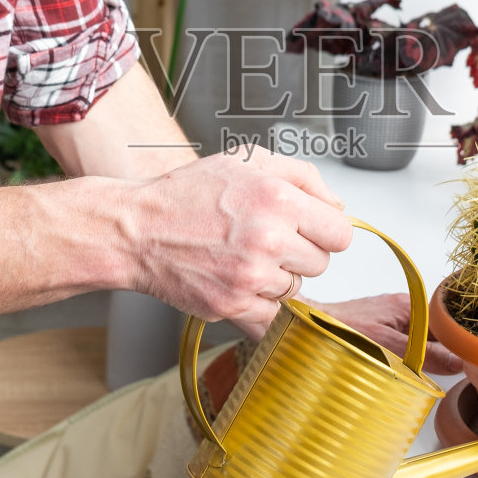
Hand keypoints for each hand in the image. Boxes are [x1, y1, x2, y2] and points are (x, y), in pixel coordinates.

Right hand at [122, 146, 351, 329]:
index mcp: (278, 199)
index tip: (307, 231)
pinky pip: (271, 317)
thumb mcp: (247, 159)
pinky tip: (236, 281)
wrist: (136, 229)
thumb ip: (303, 176)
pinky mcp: (231, 306)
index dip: (325, 232)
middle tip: (264, 241)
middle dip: (298, 255)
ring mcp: (249, 276)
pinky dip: (259, 305)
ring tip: (242, 257)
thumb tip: (339, 206)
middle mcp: (267, 238)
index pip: (340, 234)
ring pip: (295, 291)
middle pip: (321, 265)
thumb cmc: (188, 193)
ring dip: (276, 279)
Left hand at [303, 293, 463, 375]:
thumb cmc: (342, 330)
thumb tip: (457, 362)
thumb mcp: (389, 347)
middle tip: (454, 368)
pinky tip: (411, 367)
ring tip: (434, 370)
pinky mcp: (381, 328)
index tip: (469, 356)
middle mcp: (403, 308)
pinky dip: (411, 355)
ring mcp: (392, 318)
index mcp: (409, 305)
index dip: (459, 339)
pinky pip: (407, 341)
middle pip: (436, 330)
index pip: (446, 321)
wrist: (311, 326)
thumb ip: (424, 355)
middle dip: (445, 349)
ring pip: (422, 337)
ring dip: (427, 354)